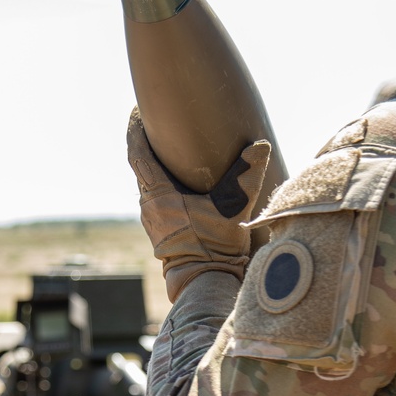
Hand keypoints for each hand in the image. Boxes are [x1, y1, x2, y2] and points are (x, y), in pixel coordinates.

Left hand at [127, 110, 270, 301]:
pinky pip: (154, 201)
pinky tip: (177, 185)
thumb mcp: (233, 208)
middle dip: (145, 146)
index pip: (138, 155)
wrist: (204, 283)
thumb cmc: (215, 247)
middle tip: (155, 124)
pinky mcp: (159, 234)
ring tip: (167, 152)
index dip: (135, 131)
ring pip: (147, 186)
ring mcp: (152, 223)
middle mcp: (148, 208)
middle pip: (140, 168)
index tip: (136, 111)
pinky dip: (161, 186)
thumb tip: (261, 145)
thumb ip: (246, 175)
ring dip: (153, 168)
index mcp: (159, 196)